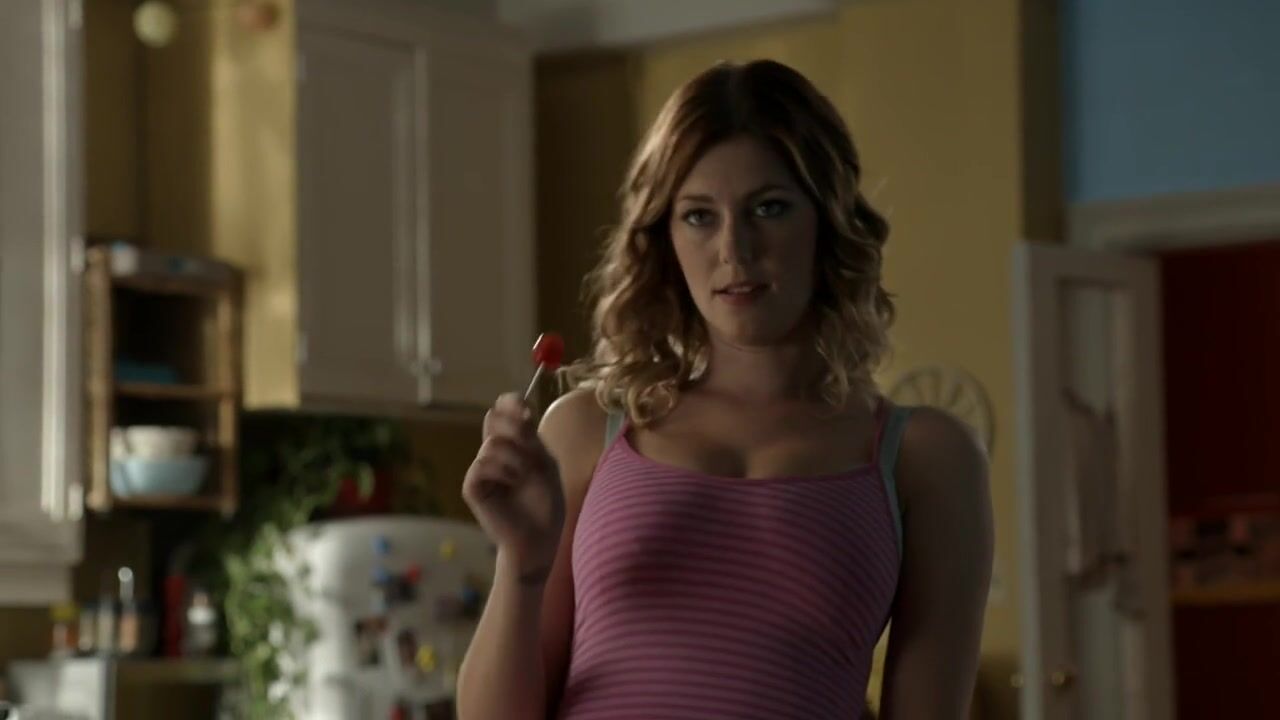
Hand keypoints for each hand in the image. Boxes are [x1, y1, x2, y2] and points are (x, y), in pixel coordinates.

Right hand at [462, 393, 564, 583]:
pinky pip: (482, 465)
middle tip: (532, 450)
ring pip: (492, 444)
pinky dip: (502, 472)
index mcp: (513, 444)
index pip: (503, 412)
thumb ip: (530, 436)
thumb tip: (516, 410)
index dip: (510, 402)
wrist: (539, 537)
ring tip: (523, 478)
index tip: (525, 409)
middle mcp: (493, 452)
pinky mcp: (472, 487)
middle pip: (495, 419)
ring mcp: (481, 469)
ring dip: (516, 459)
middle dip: (516, 430)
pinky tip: (511, 485)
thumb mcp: (545, 462)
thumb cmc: (546, 502)